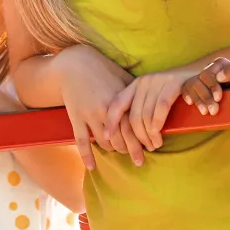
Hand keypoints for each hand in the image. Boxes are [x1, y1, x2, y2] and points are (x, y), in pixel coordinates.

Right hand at [55, 45, 141, 169]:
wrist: (74, 63)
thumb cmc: (102, 69)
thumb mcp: (122, 77)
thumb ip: (136, 92)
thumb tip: (154, 103)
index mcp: (119, 101)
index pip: (134, 128)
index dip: (143, 140)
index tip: (151, 148)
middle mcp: (105, 111)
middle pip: (121, 140)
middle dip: (131, 150)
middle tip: (138, 157)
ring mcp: (89, 116)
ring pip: (105, 143)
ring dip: (114, 150)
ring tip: (120, 151)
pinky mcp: (76, 118)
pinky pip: (82, 142)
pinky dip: (87, 156)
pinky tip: (92, 167)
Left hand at [104, 69, 189, 151]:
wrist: (200, 73)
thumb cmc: (176, 91)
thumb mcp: (154, 96)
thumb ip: (142, 108)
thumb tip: (129, 135)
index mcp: (136, 85)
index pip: (117, 103)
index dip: (110, 121)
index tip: (106, 136)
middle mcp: (144, 81)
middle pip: (134, 115)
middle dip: (138, 136)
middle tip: (145, 149)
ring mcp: (158, 81)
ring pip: (147, 114)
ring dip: (150, 134)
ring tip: (155, 145)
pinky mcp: (173, 83)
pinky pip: (161, 107)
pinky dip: (158, 123)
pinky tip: (158, 133)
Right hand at [181, 57, 229, 116]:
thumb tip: (220, 76)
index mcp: (225, 65)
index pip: (219, 65)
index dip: (216, 82)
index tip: (218, 97)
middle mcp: (212, 68)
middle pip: (204, 76)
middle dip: (207, 95)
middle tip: (214, 110)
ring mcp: (202, 77)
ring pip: (193, 83)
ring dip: (199, 99)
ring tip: (205, 112)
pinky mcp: (194, 85)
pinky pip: (186, 87)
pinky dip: (187, 94)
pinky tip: (190, 103)